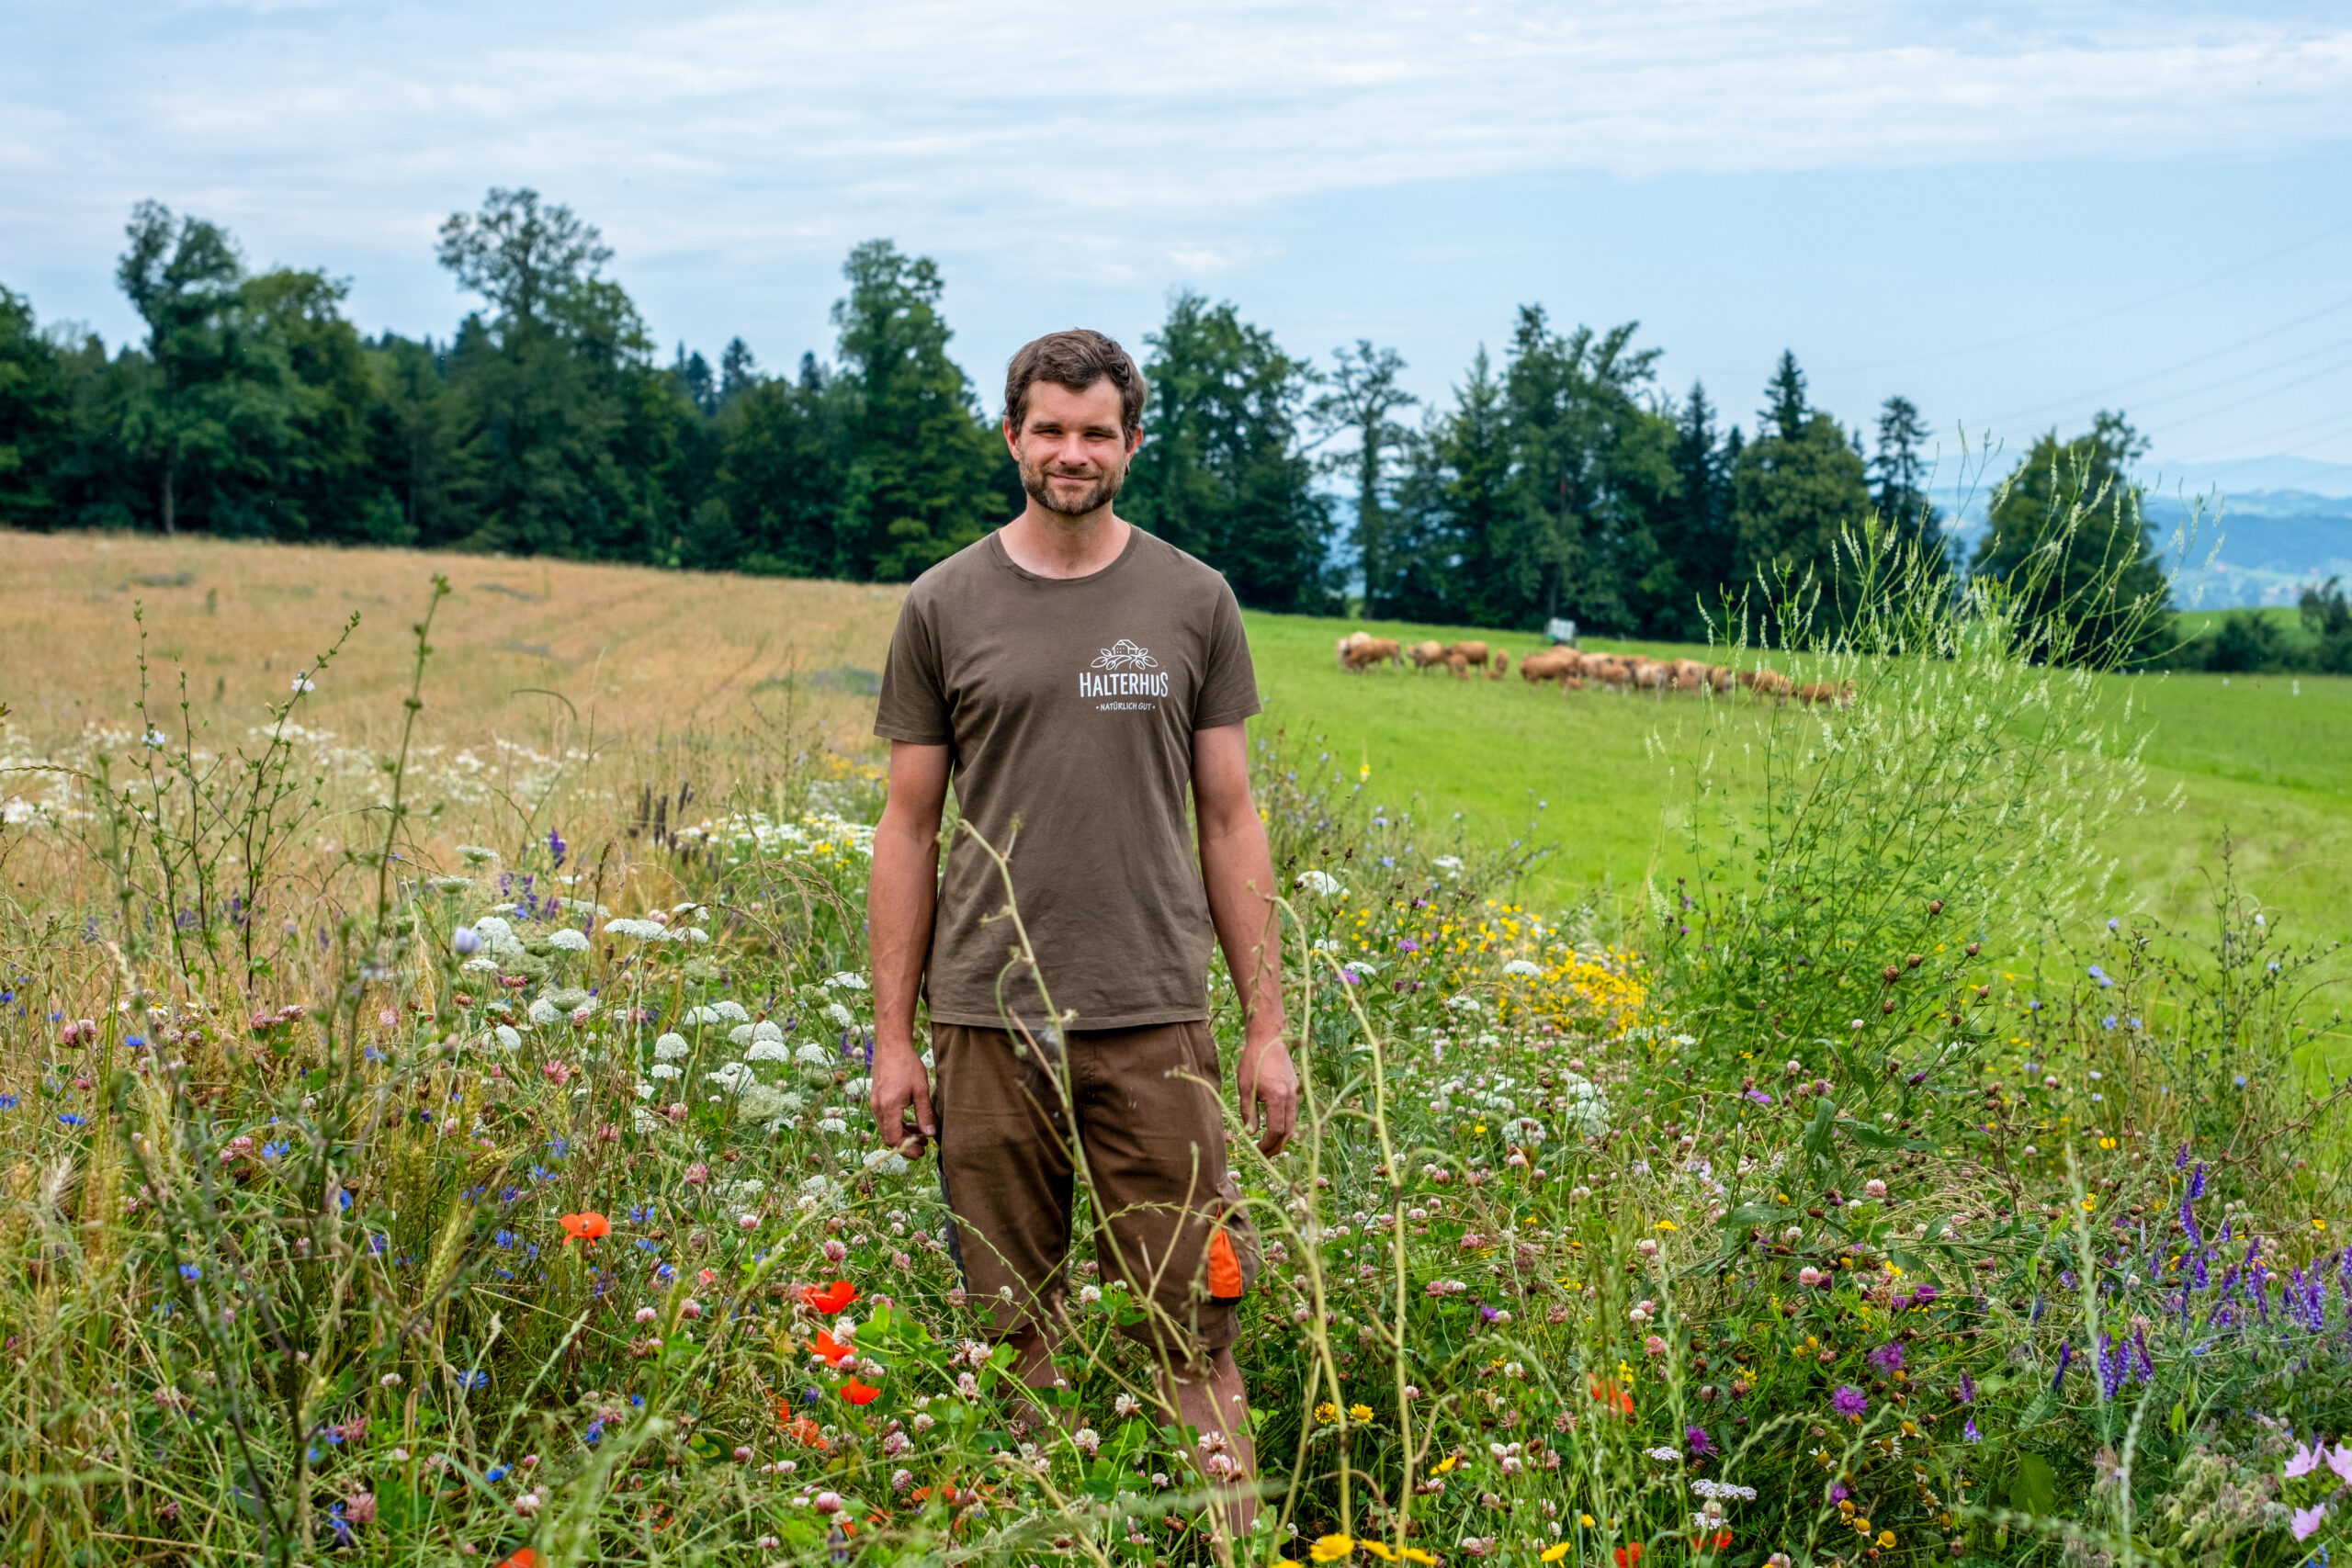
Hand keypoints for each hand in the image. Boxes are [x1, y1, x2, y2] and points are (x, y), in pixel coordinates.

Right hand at [871, 1034, 935, 1157]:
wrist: (891, 1044)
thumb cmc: (907, 1064)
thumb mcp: (920, 1090)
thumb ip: (925, 1114)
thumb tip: (930, 1134)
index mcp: (888, 1107)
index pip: (893, 1139)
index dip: (907, 1149)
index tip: (922, 1151)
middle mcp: (878, 1107)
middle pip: (889, 1136)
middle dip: (906, 1144)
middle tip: (924, 1147)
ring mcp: (875, 1103)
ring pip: (887, 1128)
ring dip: (903, 1134)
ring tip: (922, 1134)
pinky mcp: (877, 1098)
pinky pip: (885, 1118)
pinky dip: (898, 1124)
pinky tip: (912, 1122)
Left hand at [1236, 1030, 1297, 1156]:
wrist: (1270, 1038)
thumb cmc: (1253, 1060)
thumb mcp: (1245, 1087)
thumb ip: (1248, 1111)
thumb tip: (1250, 1133)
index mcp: (1277, 1097)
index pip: (1276, 1130)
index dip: (1267, 1145)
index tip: (1257, 1151)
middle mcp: (1291, 1097)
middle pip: (1288, 1131)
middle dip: (1276, 1146)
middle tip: (1264, 1156)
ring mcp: (1296, 1093)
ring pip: (1293, 1124)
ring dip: (1282, 1138)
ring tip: (1269, 1146)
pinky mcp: (1295, 1089)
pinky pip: (1293, 1113)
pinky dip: (1285, 1125)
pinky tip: (1275, 1128)